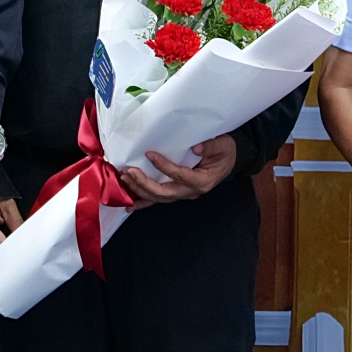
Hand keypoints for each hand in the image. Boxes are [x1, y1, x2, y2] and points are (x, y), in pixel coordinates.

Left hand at [118, 133, 236, 205]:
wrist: (227, 161)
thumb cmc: (224, 152)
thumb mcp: (224, 145)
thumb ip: (211, 146)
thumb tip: (195, 148)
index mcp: (202, 181)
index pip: (180, 175)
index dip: (163, 166)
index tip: (149, 154)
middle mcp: (191, 192)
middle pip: (164, 193)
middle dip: (144, 184)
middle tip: (129, 172)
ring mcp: (182, 194)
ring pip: (158, 198)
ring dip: (139, 190)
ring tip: (124, 178)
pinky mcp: (175, 192)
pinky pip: (157, 200)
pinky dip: (143, 203)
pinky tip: (129, 205)